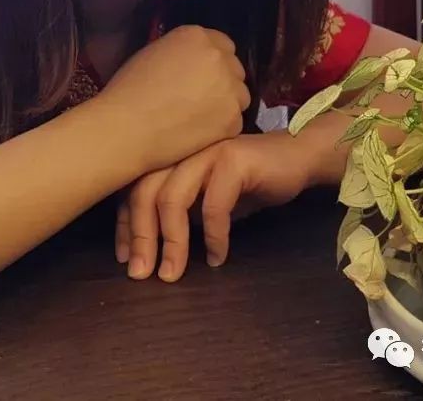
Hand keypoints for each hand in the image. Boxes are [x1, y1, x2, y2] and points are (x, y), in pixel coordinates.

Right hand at [97, 25, 250, 173]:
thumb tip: (194, 62)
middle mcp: (219, 57)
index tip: (201, 77)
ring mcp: (230, 88)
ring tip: (198, 118)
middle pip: (235, 69)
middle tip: (199, 100)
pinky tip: (197, 134)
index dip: (212, 62)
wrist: (126, 128)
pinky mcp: (233, 119)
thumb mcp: (154, 53)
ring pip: (239, 96)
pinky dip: (220, 129)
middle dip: (222, 82)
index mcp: (197, 36)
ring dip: (225, 104)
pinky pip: (234, 122)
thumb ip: (182, 51)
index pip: (223, 44)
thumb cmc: (128, 90)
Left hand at [114, 132, 312, 281]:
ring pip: (173, 198)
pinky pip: (214, 204)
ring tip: (171, 272)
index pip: (134, 189)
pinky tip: (218, 257)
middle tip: (140, 273)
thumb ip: (181, 214)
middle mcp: (182, 150)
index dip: (125, 225)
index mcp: (171, 157)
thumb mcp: (206, 200)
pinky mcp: (233, 160)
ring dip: (171, 241)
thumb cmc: (249, 181)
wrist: (297, 157)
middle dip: (140, 236)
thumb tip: (150, 248)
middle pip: (145, 192)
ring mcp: (206, 152)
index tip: (125, 258)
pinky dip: (213, 235)